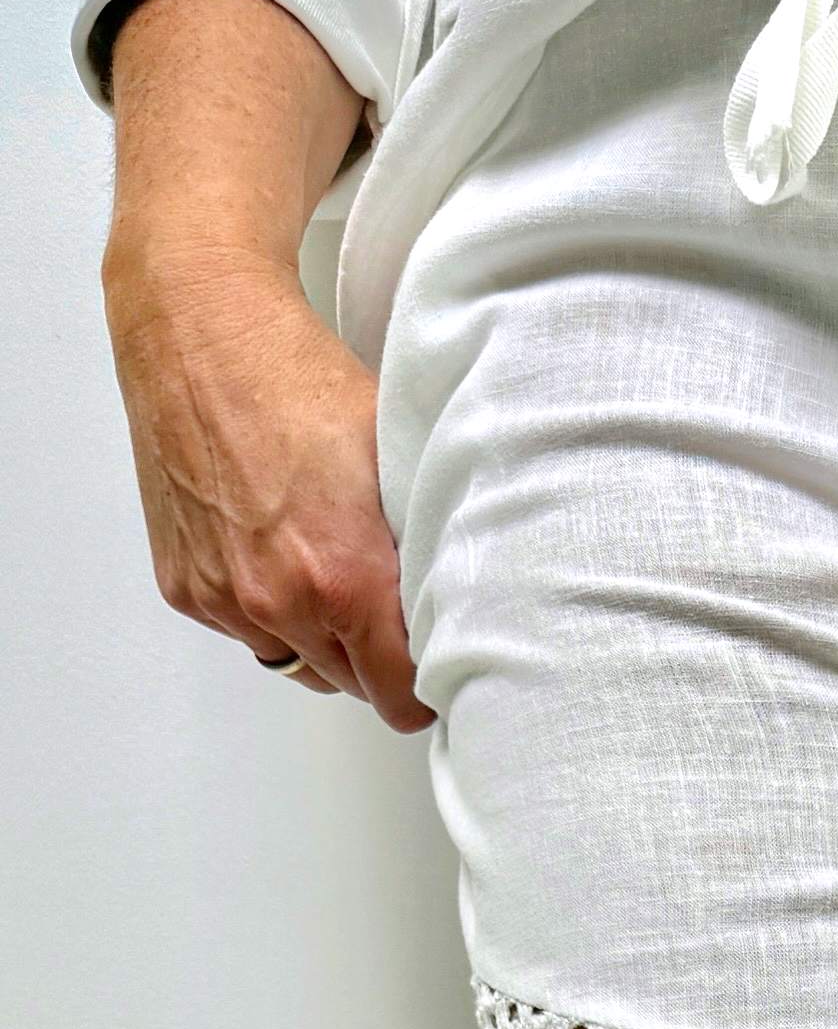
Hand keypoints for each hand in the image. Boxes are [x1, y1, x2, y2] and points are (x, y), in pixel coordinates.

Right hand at [103, 235, 431, 728]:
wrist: (200, 331)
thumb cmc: (299, 378)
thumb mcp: (395, 456)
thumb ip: (424, 544)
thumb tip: (461, 598)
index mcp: (343, 581)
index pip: (400, 697)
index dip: (424, 681)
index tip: (434, 657)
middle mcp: (277, 604)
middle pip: (351, 685)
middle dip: (375, 655)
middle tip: (386, 599)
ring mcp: (225, 600)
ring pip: (296, 661)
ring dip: (320, 637)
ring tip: (328, 568)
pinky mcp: (185, 588)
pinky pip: (243, 631)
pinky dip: (266, 607)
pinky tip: (276, 548)